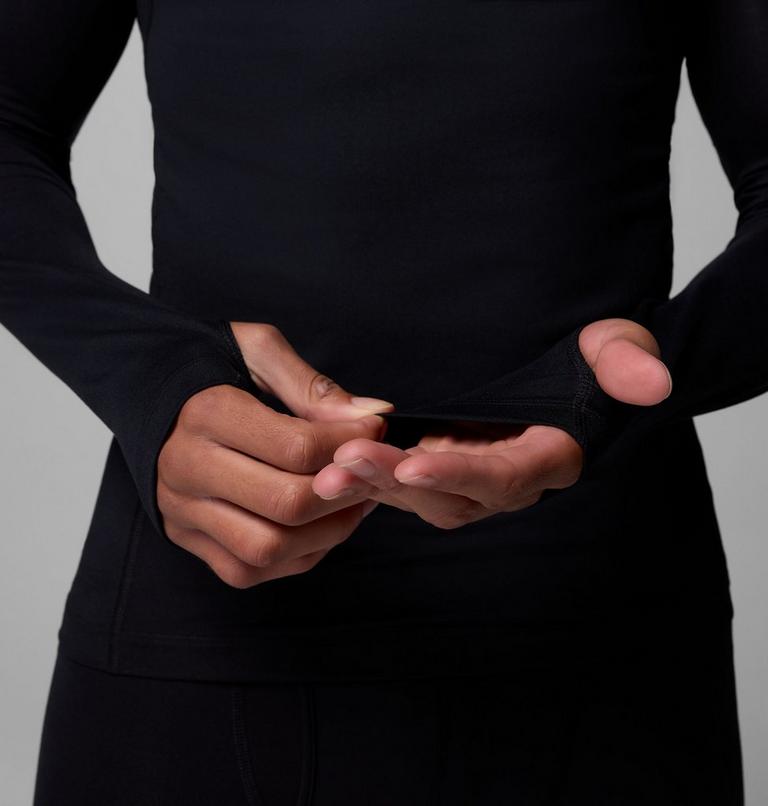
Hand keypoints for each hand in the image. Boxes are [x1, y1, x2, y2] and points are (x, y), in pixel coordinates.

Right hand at [157, 322, 393, 586]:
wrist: (147, 389)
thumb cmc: (212, 365)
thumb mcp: (258, 350)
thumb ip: (313, 385)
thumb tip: (372, 415)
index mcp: (206, 413)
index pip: (297, 447)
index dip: (351, 443)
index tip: (375, 429)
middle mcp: (187, 467)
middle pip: (286, 504)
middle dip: (345, 492)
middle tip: (370, 471)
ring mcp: (182, 510)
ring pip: (267, 548)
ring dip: (326, 532)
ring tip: (352, 501)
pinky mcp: (185, 538)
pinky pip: (247, 569)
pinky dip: (296, 556)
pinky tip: (319, 524)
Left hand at [312, 318, 671, 528]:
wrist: (573, 382)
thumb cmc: (594, 364)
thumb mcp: (617, 349)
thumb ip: (629, 362)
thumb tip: (651, 382)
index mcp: (546, 460)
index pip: (504, 477)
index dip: (461, 473)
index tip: (413, 462)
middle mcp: (507, 484)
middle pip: (450, 497)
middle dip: (396, 484)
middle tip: (343, 466)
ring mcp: (474, 483)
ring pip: (420, 499)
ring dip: (373, 487)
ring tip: (327, 472)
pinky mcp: (448, 472)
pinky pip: (407, 486)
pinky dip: (372, 479)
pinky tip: (334, 466)